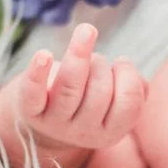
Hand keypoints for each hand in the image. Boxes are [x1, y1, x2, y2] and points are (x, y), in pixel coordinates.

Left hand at [14, 23, 147, 150]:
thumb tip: (137, 81)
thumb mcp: (115, 103)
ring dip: (80, 54)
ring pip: (71, 86)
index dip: (128, 75)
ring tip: (85, 35)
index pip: (129, 103)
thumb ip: (135, 92)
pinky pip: (34, 91)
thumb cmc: (87, 100)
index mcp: (111, 133)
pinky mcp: (30, 110)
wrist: (44, 119)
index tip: (120, 62)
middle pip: (100, 92)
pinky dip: (38, 71)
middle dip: (102, 65)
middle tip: (96, 60)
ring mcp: (56, 123)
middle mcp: (84, 133)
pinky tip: (45, 54)